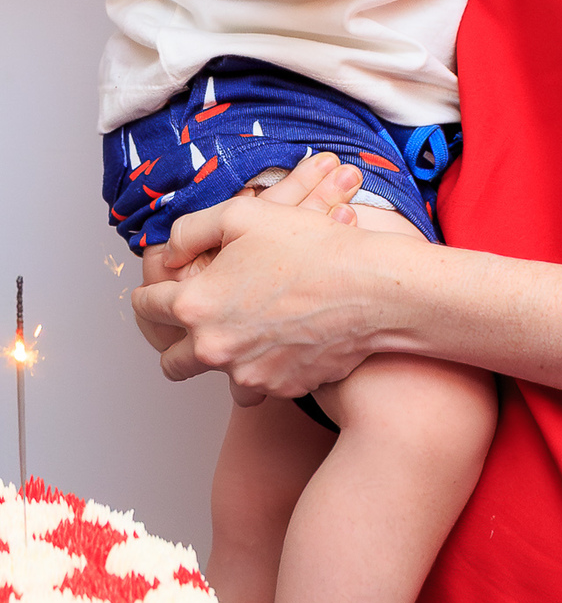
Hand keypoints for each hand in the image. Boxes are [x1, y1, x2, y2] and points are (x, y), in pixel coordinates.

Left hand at [132, 154, 373, 403]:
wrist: (370, 288)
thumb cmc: (312, 247)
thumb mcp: (242, 214)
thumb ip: (191, 231)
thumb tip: (171, 253)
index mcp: (197, 305)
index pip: (149, 307)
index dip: (150, 294)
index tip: (157, 292)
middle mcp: (214, 348)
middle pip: (171, 362)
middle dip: (176, 342)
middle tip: (197, 321)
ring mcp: (248, 374)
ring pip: (219, 376)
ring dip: (225, 356)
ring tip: (249, 327)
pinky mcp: (281, 388)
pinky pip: (260, 381)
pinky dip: (266, 362)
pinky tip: (287, 333)